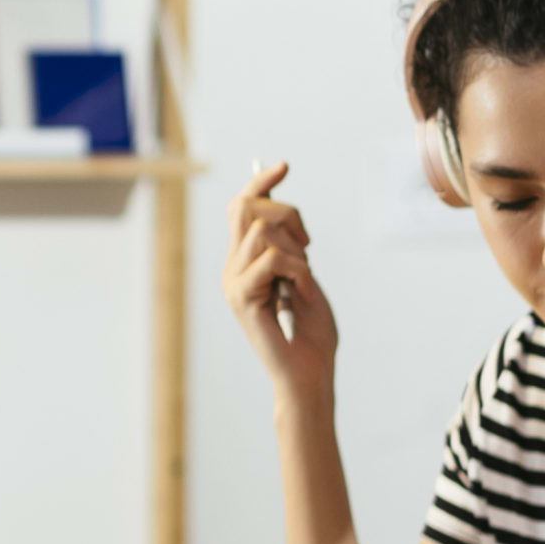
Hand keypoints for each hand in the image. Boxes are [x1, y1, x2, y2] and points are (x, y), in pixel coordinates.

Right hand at [222, 163, 339, 395]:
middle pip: (245, 206)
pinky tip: (301, 293)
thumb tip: (282, 210)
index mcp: (244, 263)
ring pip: (262, 229)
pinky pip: (273, 259)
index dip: (260, 183)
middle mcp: (232, 269)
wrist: (309, 376)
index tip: (283, 166)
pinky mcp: (241, 297)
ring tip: (304, 279)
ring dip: (296, 249)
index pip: (241, 208)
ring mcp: (233, 282)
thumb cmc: (312, 336)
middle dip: (287, 211)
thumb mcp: (305, 279)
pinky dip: (298, 271)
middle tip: (308, 245)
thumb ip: (291, 249)